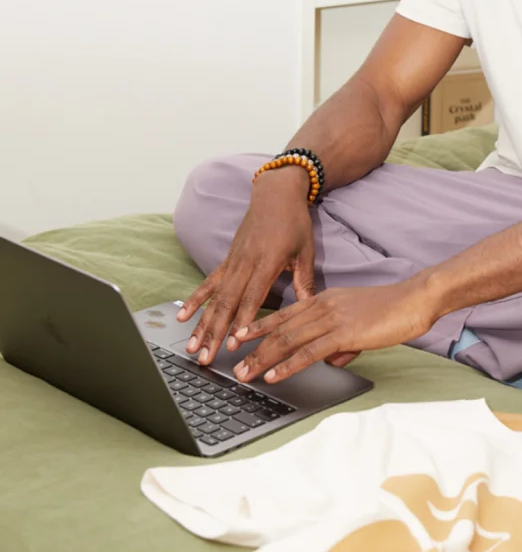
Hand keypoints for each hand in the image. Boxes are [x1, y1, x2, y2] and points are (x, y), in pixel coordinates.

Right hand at [177, 167, 314, 364]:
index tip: (234, 342)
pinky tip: (183, 317)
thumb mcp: (306, 250)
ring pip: (215, 297)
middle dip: (216, 332)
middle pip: (227, 303)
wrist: (276, 194)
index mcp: (267, 262)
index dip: (243, 320)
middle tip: (206, 357)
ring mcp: (233, 261)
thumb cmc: (294, 222)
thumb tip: (309, 307)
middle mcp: (245, 263)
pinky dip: (195, 300)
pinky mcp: (227, 259)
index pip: (252, 296)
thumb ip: (305, 281)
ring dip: (202, 324)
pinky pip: (208, 283)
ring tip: (193, 347)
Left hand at [230, 279, 436, 383]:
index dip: (260, 326)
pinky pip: (309, 351)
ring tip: (245, 374)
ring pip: (288, 340)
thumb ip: (342, 341)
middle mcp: (323, 306)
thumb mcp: (360, 324)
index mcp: (325, 299)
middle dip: (254, 348)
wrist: (413, 300)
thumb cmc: (392, 310)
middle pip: (281, 329)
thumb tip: (331, 359)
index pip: (285, 313)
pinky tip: (275, 375)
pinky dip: (288, 365)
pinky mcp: (344, 333)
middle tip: (235, 365)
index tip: (240, 337)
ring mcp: (332, 318)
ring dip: (264, 359)